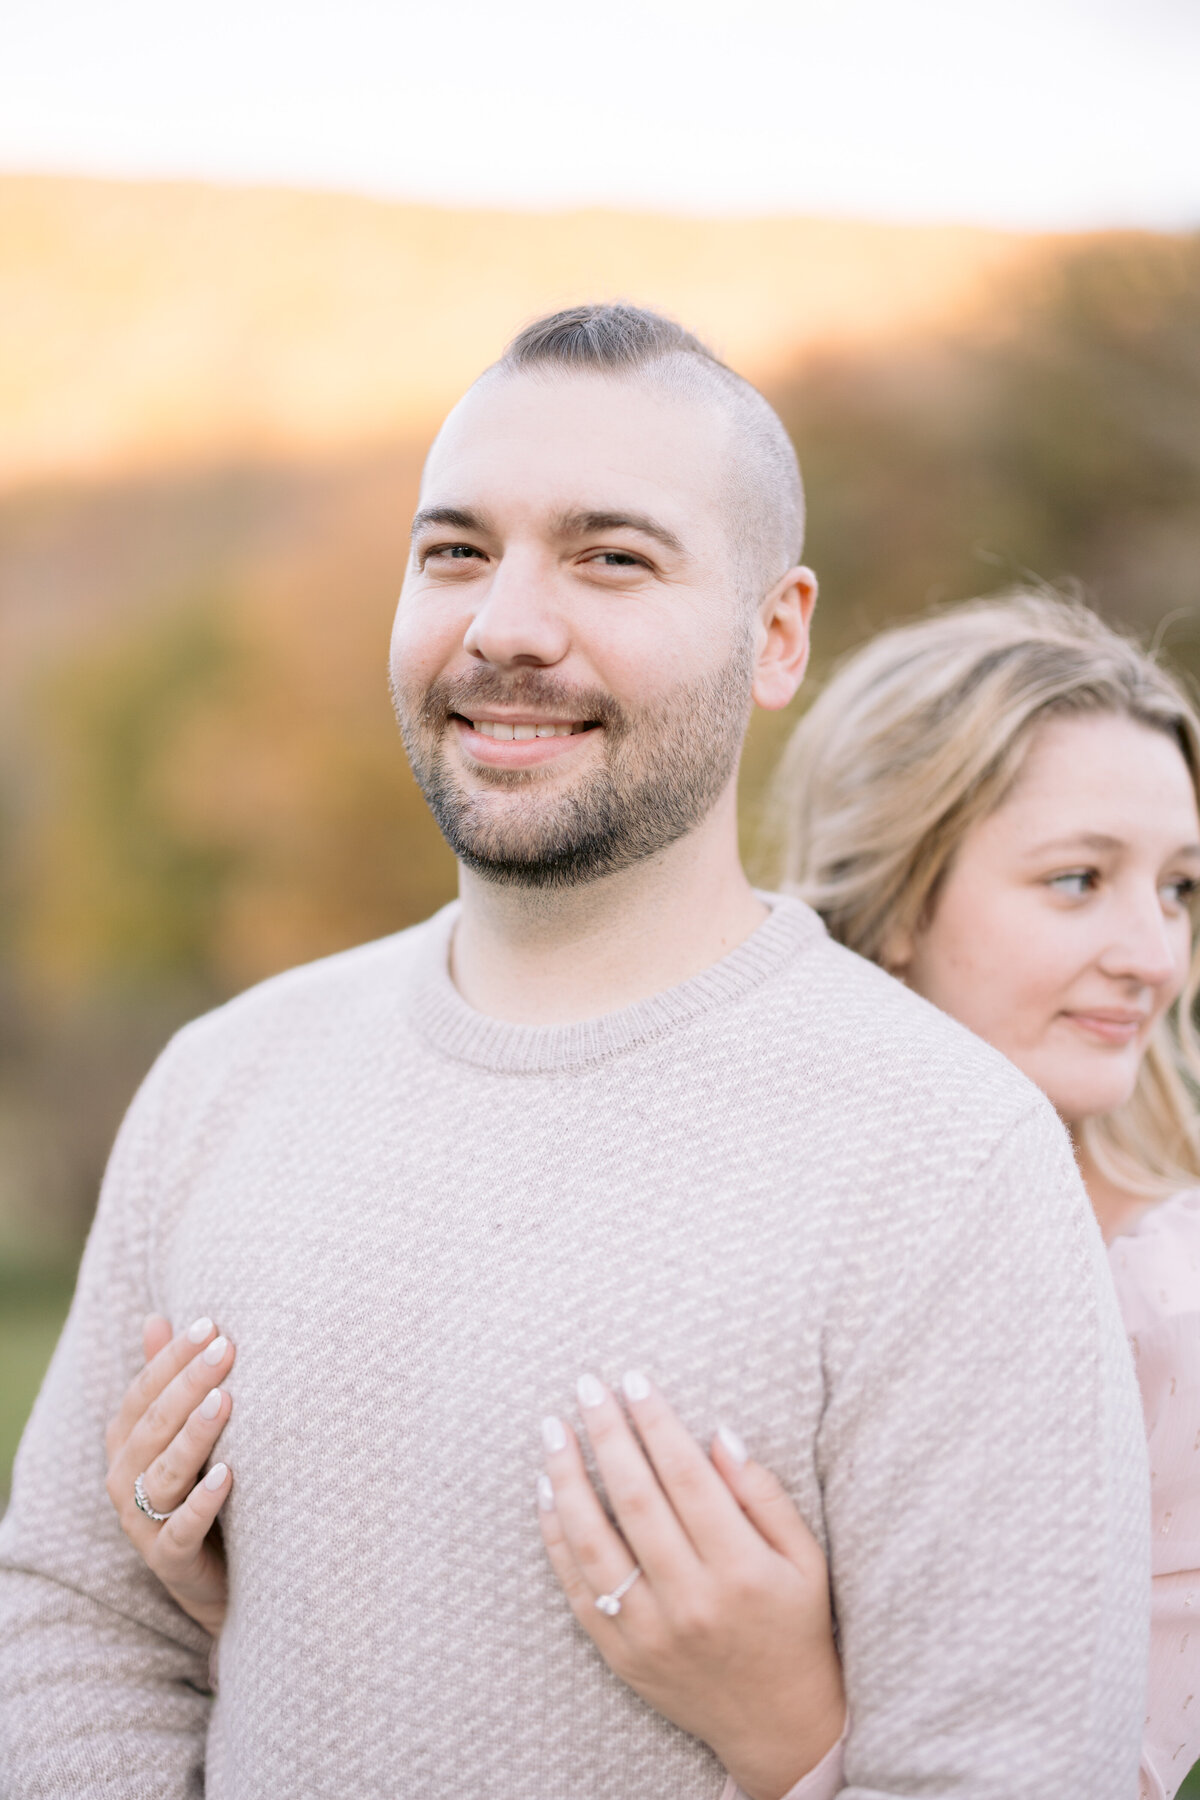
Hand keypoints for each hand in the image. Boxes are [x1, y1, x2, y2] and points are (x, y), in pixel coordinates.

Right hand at [104, 1313, 234, 1636]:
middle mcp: (125, 1479)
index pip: (145, 1391)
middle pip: (155, 1424)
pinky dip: (203, 1501)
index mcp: (126, 1442)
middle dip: (190, 1384)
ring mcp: (142, 1522)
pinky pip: (183, 1529)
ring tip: (227, 1400)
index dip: (174, 1358)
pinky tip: (229, 1474)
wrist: (219, 1571)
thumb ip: (165, 1380)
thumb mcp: (182, 1431)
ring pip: (165, 1473)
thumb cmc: (200, 1484)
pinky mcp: (169, 1559)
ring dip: (195, 1435)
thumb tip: (155, 1318)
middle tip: (227, 1349)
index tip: (212, 1325)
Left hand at [537, 1373, 843, 1799]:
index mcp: (740, 1569)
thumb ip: (764, 1496)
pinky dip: (557, 1537)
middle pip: (635, 1500)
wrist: (778, 1726)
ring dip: (568, 1479)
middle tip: (586, 1385)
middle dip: (607, 1434)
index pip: (687, 1477)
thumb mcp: (806, 1560)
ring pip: (594, 1542)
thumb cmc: (795, 1627)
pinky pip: (577, 1588)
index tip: (634, 1381)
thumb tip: (718, 1435)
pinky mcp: (622, 1654)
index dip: (657, 1423)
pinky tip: (547, 1493)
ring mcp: (650, 1631)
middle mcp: (691, 1599)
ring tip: (552, 1430)